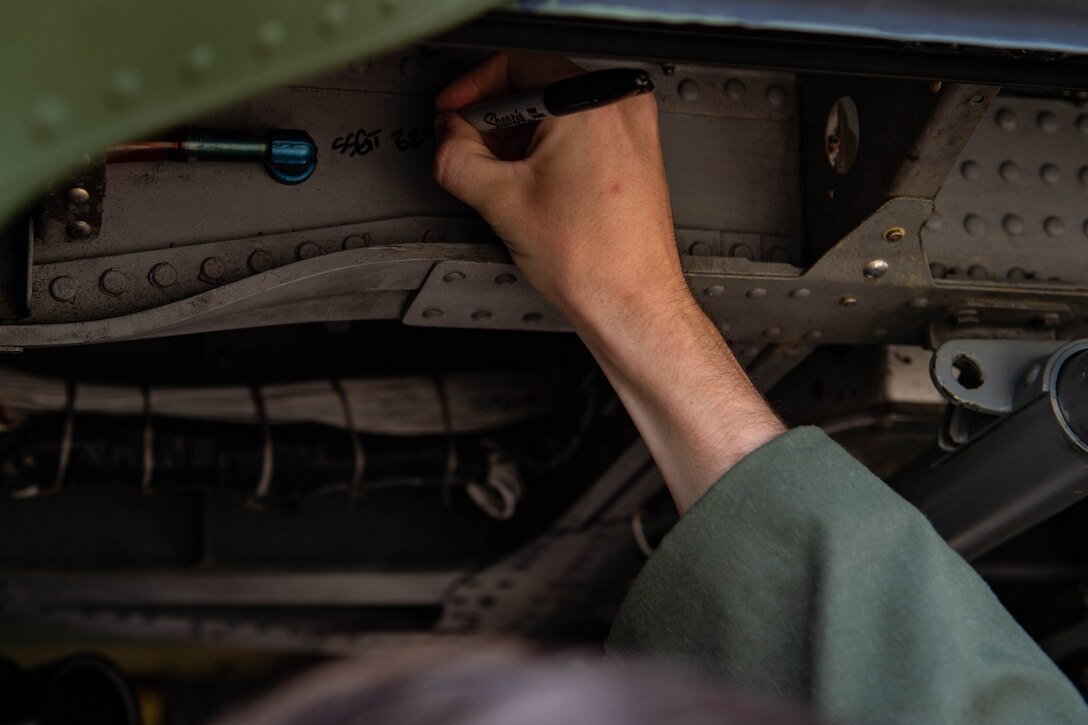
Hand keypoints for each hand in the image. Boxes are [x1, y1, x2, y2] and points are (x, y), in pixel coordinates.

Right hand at [433, 52, 687, 326]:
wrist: (633, 303)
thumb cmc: (593, 261)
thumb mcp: (500, 200)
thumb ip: (456, 156)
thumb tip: (446, 136)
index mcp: (589, 103)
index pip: (514, 67)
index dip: (469, 91)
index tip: (451, 112)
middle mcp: (620, 106)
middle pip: (535, 88)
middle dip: (493, 122)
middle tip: (469, 152)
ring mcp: (634, 129)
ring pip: (556, 115)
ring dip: (518, 141)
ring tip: (505, 183)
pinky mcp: (636, 154)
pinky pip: (580, 135)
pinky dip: (548, 152)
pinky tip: (535, 189)